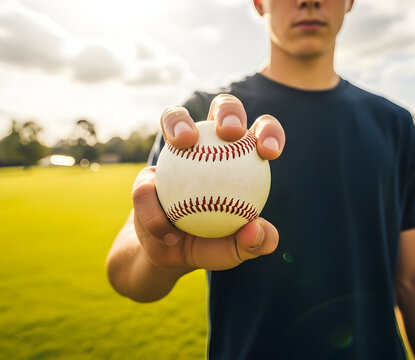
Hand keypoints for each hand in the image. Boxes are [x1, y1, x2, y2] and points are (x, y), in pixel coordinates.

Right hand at [132, 94, 285, 271]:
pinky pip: (145, 183)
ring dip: (179, 122)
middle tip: (231, 133)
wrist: (170, 256)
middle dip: (229, 111)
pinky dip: (155, 208)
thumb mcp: (237, 250)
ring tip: (185, 142)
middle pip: (221, 109)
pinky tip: (167, 228)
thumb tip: (256, 229)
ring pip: (174, 118)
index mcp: (240, 155)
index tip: (269, 152)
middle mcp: (207, 143)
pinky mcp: (145, 175)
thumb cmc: (211, 245)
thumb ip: (255, 243)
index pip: (260, 133)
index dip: (269, 132)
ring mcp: (172, 153)